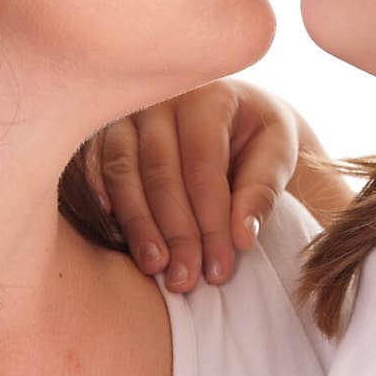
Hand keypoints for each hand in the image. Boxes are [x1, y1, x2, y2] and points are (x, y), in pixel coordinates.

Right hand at [84, 79, 303, 292]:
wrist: (232, 113)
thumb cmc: (257, 134)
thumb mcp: (277, 152)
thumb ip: (262, 191)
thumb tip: (242, 237)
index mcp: (208, 94)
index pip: (203, 166)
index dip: (210, 221)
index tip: (219, 269)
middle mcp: (160, 97)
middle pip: (160, 173)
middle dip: (176, 233)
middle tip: (186, 280)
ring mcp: (126, 113)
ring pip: (124, 174)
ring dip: (140, 227)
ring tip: (157, 268)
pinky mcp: (104, 132)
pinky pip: (98, 170)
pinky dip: (108, 203)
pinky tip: (120, 237)